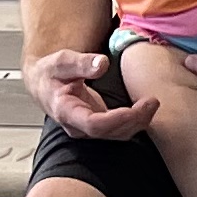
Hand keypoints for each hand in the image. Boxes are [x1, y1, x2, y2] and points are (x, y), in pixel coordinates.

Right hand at [25, 49, 153, 140]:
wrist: (44, 84)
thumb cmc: (51, 73)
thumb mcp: (62, 61)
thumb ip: (82, 63)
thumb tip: (102, 64)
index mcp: (65, 111)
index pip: (93, 124)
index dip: (115, 120)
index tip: (133, 110)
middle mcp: (78, 126)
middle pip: (110, 132)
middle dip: (134, 120)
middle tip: (152, 102)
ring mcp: (88, 130)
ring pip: (117, 134)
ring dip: (138, 122)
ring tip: (152, 104)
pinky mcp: (98, 128)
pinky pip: (119, 130)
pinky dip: (134, 122)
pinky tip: (145, 109)